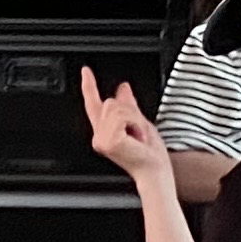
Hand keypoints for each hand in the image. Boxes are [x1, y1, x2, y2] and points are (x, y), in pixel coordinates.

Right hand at [77, 68, 175, 195]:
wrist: (155, 171)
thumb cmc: (150, 155)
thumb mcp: (140, 123)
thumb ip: (129, 106)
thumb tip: (123, 88)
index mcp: (105, 131)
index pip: (94, 104)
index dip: (89, 86)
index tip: (86, 71)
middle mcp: (99, 136)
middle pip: (110, 103)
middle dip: (129, 113)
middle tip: (138, 132)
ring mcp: (101, 139)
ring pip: (116, 108)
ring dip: (134, 120)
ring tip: (137, 137)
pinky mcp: (107, 141)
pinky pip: (122, 117)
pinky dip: (135, 125)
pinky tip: (136, 139)